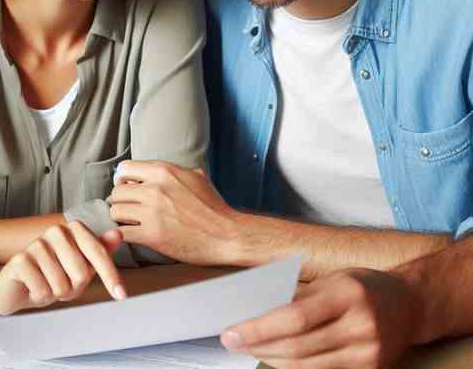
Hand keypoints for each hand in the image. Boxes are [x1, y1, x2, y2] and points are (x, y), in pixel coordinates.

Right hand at [0, 222, 125, 314]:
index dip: (111, 276)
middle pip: (82, 274)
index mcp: (74, 229)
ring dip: (55, 294)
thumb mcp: (80, 266)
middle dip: (73, 289)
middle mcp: (56, 231)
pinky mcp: (20, 260)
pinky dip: (40, 297)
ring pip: (62, 285)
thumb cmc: (51, 275)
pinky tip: (32, 287)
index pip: (99, 254)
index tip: (121, 295)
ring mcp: (37, 243)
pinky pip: (43, 290)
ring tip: (45, 284)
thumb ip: (100, 251)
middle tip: (60, 284)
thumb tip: (118, 235)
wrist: (15, 286)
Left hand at [107, 161, 238, 264]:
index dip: (123, 179)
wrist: (226, 234)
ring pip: (115, 211)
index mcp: (163, 171)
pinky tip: (134, 235)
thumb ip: (174, 170)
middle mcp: (154, 188)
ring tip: (130, 222)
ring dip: (120, 218)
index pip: (124, 168)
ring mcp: (151, 212)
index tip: (128, 188)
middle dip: (120, 201)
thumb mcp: (196, 177)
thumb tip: (158, 169)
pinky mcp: (151, 235)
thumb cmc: (213, 207)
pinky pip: (122, 232)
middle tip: (128, 208)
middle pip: (116, 191)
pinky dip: (124, 235)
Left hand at [220, 268, 417, 367]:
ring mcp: (368, 354)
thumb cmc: (361, 285)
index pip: (294, 317)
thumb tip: (255, 310)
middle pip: (298, 346)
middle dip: (258, 345)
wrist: (409, 305)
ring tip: (249, 349)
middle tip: (232, 342)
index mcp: (347, 294)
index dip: (258, 328)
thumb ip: (299, 295)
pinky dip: (295, 368)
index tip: (231, 331)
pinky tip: (276, 358)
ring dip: (272, 359)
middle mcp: (360, 326)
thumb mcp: (331, 279)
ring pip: (307, 366)